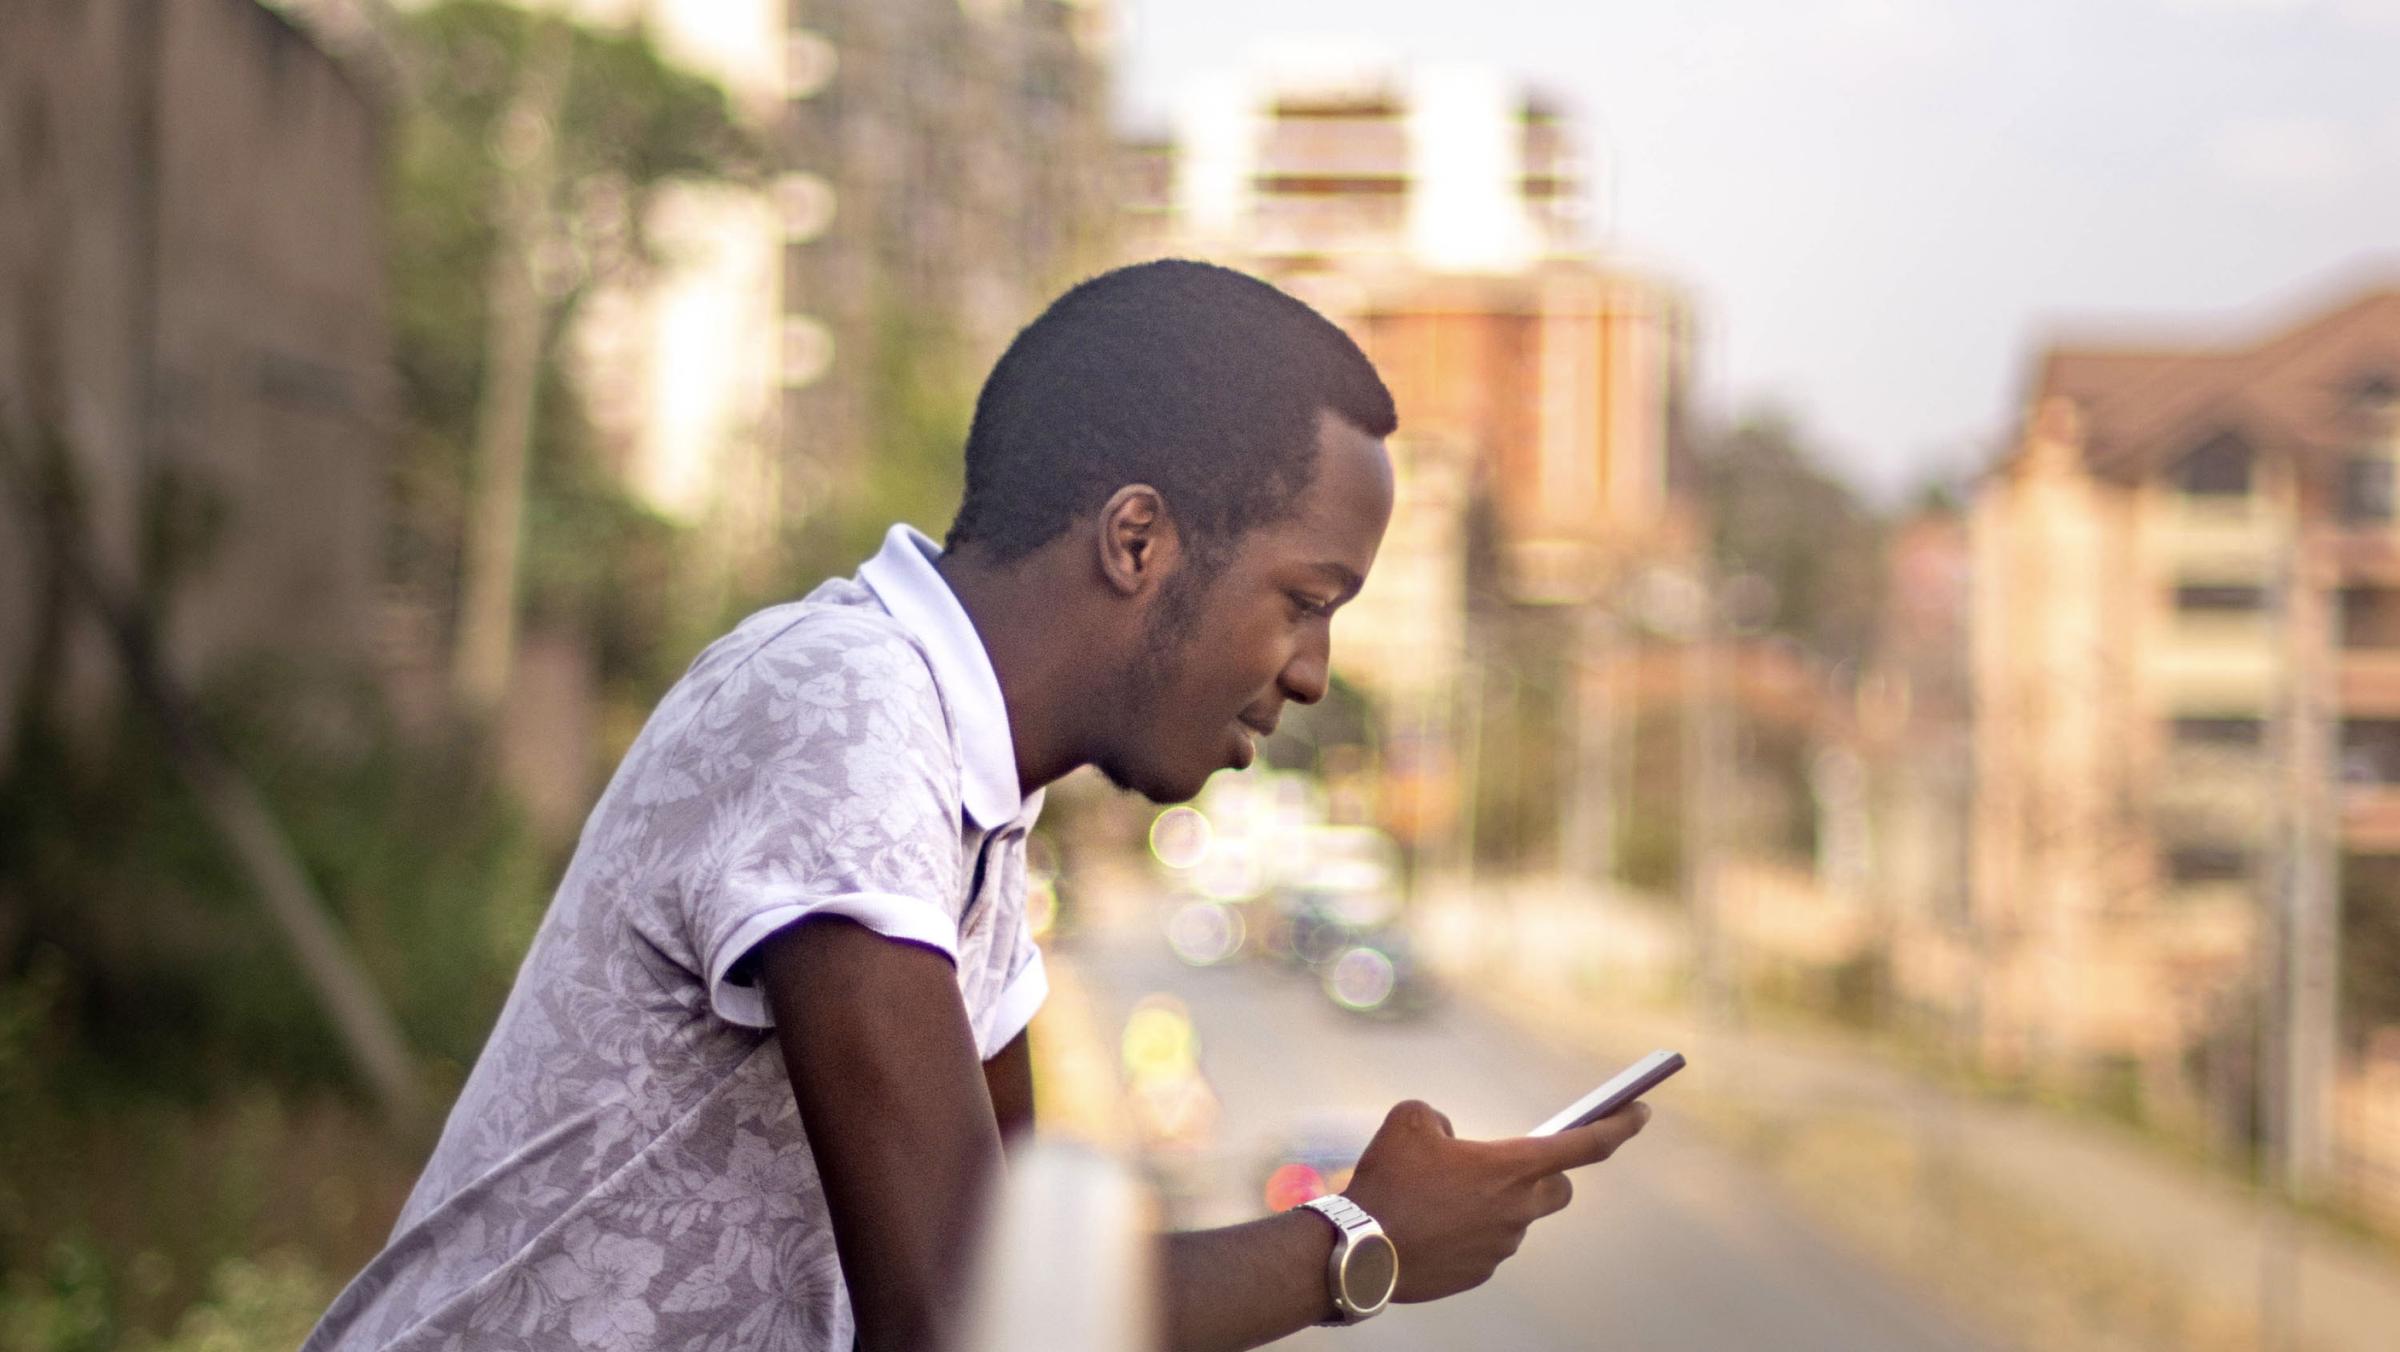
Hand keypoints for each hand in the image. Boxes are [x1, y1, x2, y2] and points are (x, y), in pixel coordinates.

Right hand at [1339, 1098, 1649, 1303]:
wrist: (1360, 1252)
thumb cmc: (1387, 1182)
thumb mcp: (1408, 1120)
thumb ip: (1439, 1117)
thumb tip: (1449, 1137)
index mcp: (1512, 1167)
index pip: (1587, 1145)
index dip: (1621, 1125)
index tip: (1641, 1111)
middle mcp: (1517, 1210)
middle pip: (1559, 1189)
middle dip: (1550, 1173)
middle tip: (1517, 1163)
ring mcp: (1501, 1247)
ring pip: (1517, 1217)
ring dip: (1496, 1203)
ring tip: (1444, 1194)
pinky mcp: (1480, 1272)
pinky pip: (1488, 1244)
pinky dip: (1471, 1230)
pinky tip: (1434, 1224)